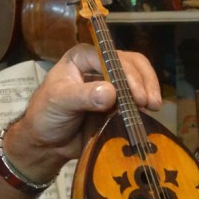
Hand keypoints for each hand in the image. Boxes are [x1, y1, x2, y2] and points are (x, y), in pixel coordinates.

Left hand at [5, 43, 161, 181]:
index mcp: (81, 57)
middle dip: (142, 81)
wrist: (47, 142)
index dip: (126, 72)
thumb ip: (82, 96)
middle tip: (149, 103)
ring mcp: (111, 82)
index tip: (136, 95)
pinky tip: (150, 114)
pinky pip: (137, 96)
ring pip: (138, 76)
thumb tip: (111, 93)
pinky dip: (146, 102)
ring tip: (153, 107)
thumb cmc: (46, 115)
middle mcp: (98, 65)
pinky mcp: (118, 101)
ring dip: (149, 89)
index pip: (110, 56)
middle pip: (130, 63)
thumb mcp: (59, 102)